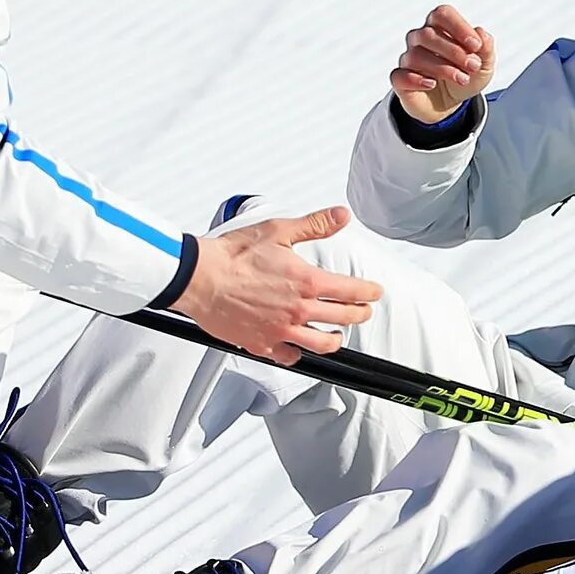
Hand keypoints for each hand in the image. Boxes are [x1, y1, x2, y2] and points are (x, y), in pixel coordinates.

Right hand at [172, 205, 382, 364]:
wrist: (200, 278)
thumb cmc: (233, 256)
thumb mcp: (279, 231)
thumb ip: (315, 225)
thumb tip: (340, 216)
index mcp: (307, 282)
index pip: (352, 291)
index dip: (369, 292)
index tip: (373, 292)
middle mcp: (299, 310)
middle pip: (344, 318)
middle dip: (360, 314)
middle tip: (362, 311)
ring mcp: (282, 330)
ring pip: (322, 345)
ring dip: (335, 340)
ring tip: (337, 335)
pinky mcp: (262, 344)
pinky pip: (289, 357)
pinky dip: (298, 354)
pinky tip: (298, 348)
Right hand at [390, 5, 494, 125]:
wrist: (451, 104)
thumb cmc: (465, 76)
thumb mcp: (484, 66)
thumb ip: (486, 49)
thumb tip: (481, 34)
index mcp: (439, 27)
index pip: (442, 14)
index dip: (459, 27)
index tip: (476, 46)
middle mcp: (420, 38)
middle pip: (428, 34)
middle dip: (454, 51)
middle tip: (473, 66)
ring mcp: (408, 58)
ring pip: (416, 55)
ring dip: (443, 68)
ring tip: (462, 79)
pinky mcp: (400, 79)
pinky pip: (400, 75)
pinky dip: (416, 79)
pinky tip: (432, 84)